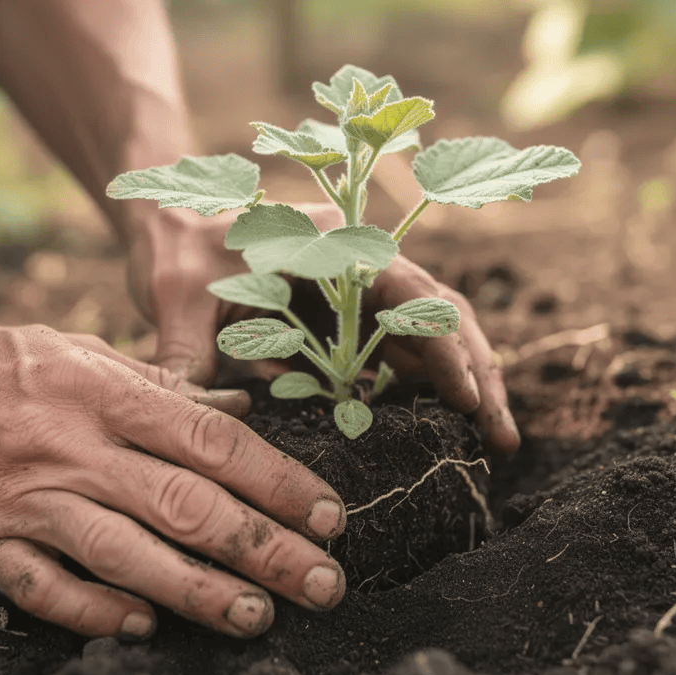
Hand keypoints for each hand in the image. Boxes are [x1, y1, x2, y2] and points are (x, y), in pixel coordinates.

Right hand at [0, 322, 346, 639]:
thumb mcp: (78, 353)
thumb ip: (159, 386)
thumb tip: (239, 404)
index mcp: (105, 393)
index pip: (213, 439)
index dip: (278, 480)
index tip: (327, 515)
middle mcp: (73, 447)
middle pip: (186, 505)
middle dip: (264, 548)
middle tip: (323, 582)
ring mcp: (25, 500)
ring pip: (126, 553)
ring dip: (198, 590)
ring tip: (257, 616)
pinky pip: (45, 587)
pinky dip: (96, 610)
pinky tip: (143, 626)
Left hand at [125, 204, 520, 454]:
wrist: (171, 228)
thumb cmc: (176, 248)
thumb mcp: (176, 295)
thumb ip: (188, 352)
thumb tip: (205, 419)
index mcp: (334, 246)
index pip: (410, 293)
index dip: (443, 345)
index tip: (467, 397)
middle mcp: (361, 268)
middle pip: (441, 317)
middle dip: (479, 374)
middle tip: (504, 439)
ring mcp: (359, 299)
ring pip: (430, 341)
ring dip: (463, 387)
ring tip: (492, 445)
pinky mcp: (347, 326)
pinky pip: (399, 359)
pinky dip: (426, 392)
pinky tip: (442, 434)